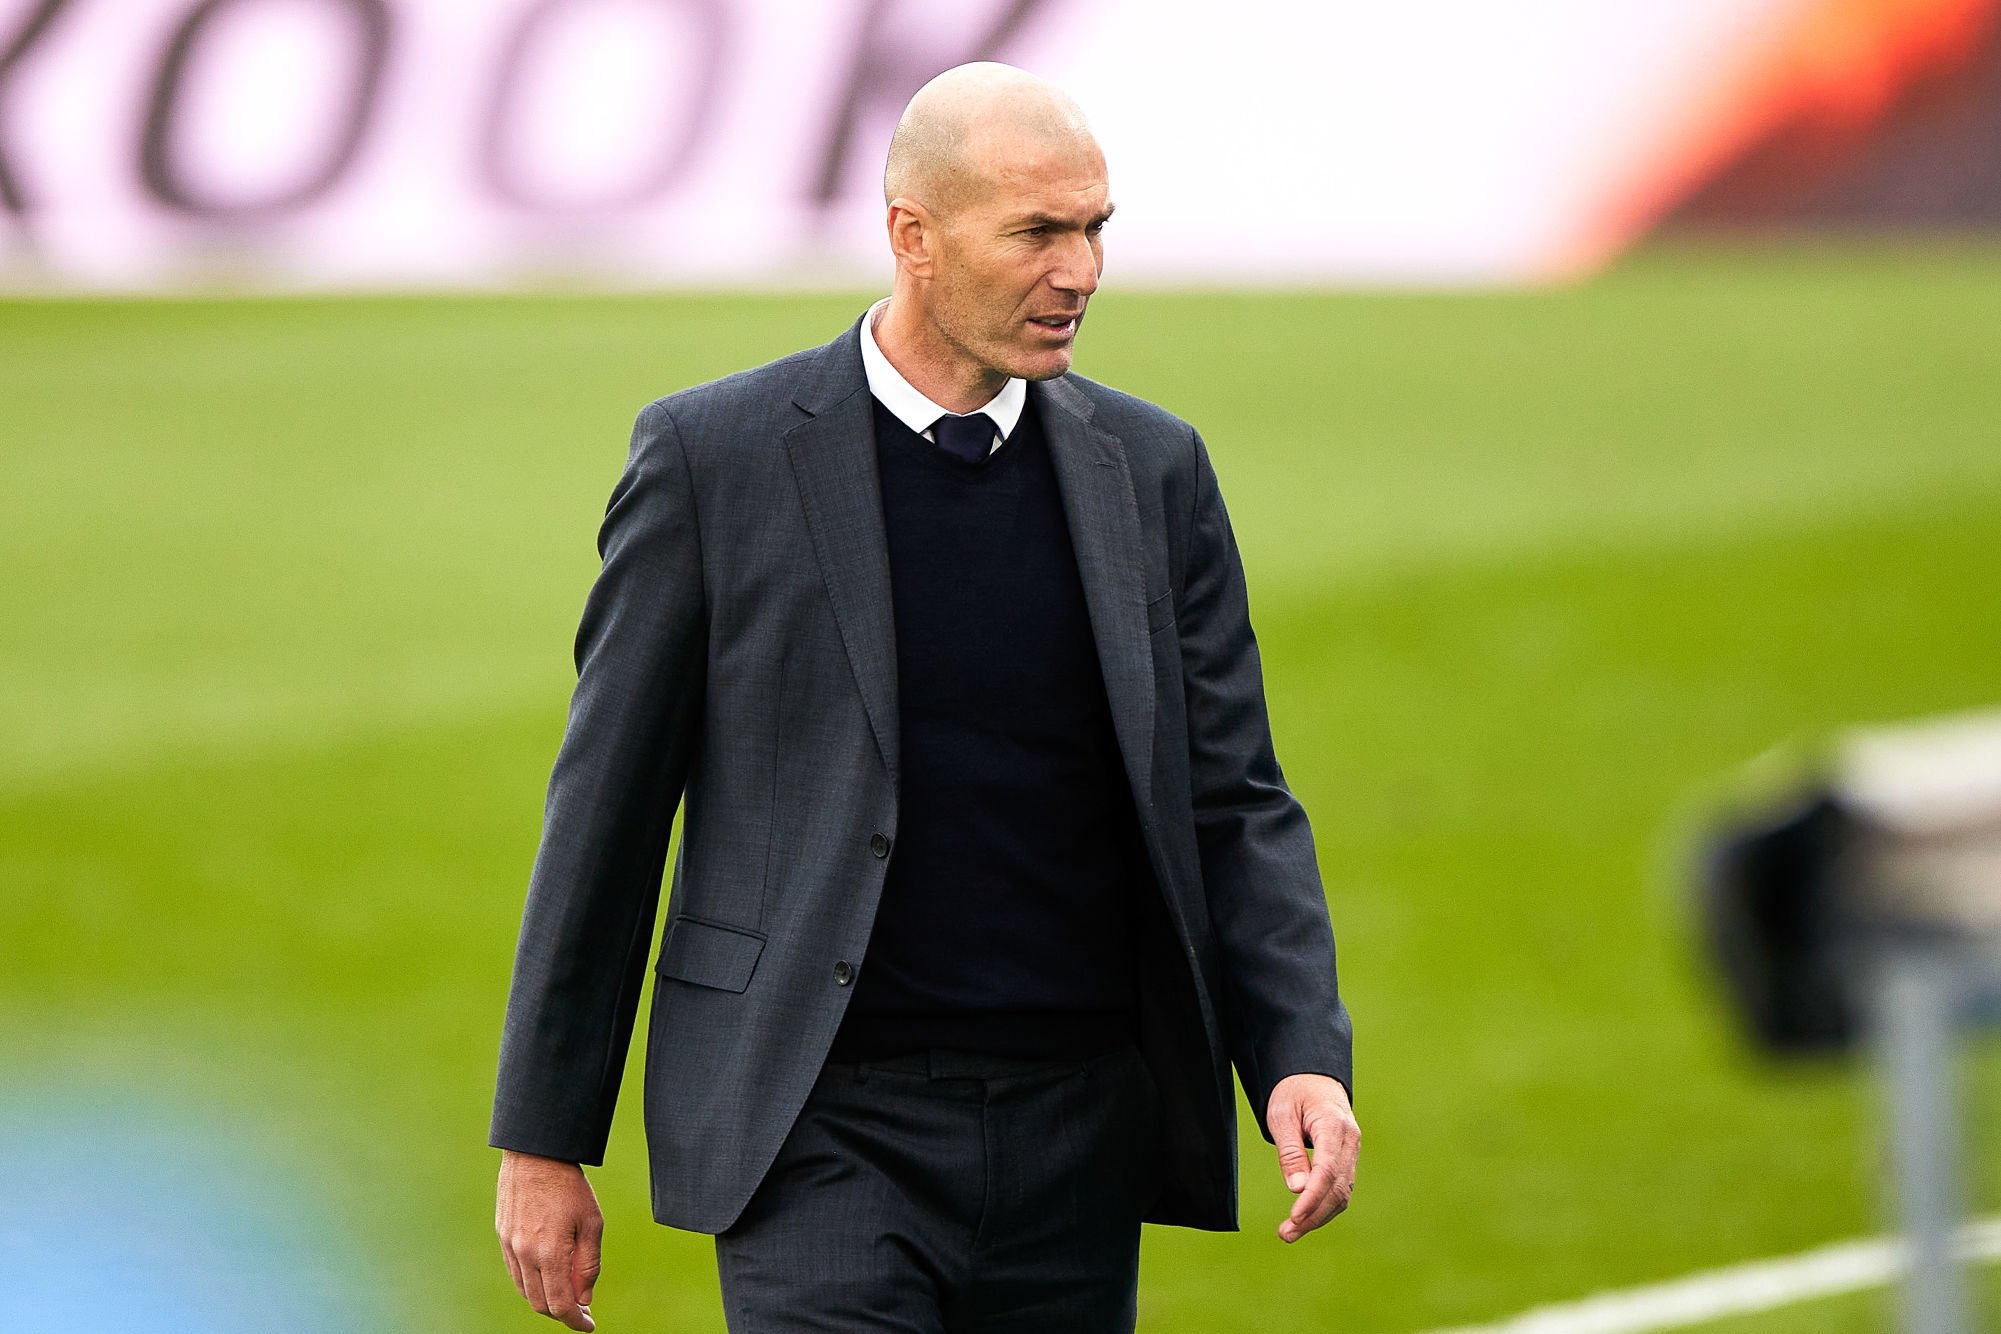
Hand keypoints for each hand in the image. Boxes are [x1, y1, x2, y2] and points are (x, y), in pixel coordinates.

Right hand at [496, 1150, 603, 1330]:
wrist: (536, 1154)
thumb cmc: (570, 1186)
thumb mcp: (592, 1223)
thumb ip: (588, 1264)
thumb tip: (584, 1297)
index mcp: (549, 1252)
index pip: (559, 1304)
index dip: (575, 1321)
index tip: (588, 1326)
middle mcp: (524, 1254)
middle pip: (540, 1303)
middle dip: (561, 1313)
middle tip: (581, 1311)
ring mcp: (509, 1246)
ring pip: (525, 1290)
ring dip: (545, 1300)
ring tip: (567, 1295)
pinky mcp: (502, 1236)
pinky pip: (515, 1273)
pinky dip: (531, 1283)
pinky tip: (547, 1276)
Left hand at [1267, 1073, 1358, 1243]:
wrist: (1314, 1079)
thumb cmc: (1294, 1092)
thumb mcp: (1281, 1115)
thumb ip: (1290, 1151)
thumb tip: (1296, 1189)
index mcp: (1334, 1125)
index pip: (1327, 1169)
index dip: (1312, 1198)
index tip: (1294, 1217)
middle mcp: (1350, 1141)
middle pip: (1337, 1188)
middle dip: (1313, 1215)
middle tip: (1285, 1234)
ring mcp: (1352, 1152)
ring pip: (1342, 1193)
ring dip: (1318, 1216)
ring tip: (1290, 1232)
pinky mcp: (1348, 1160)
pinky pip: (1340, 1188)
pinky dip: (1324, 1207)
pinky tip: (1305, 1219)